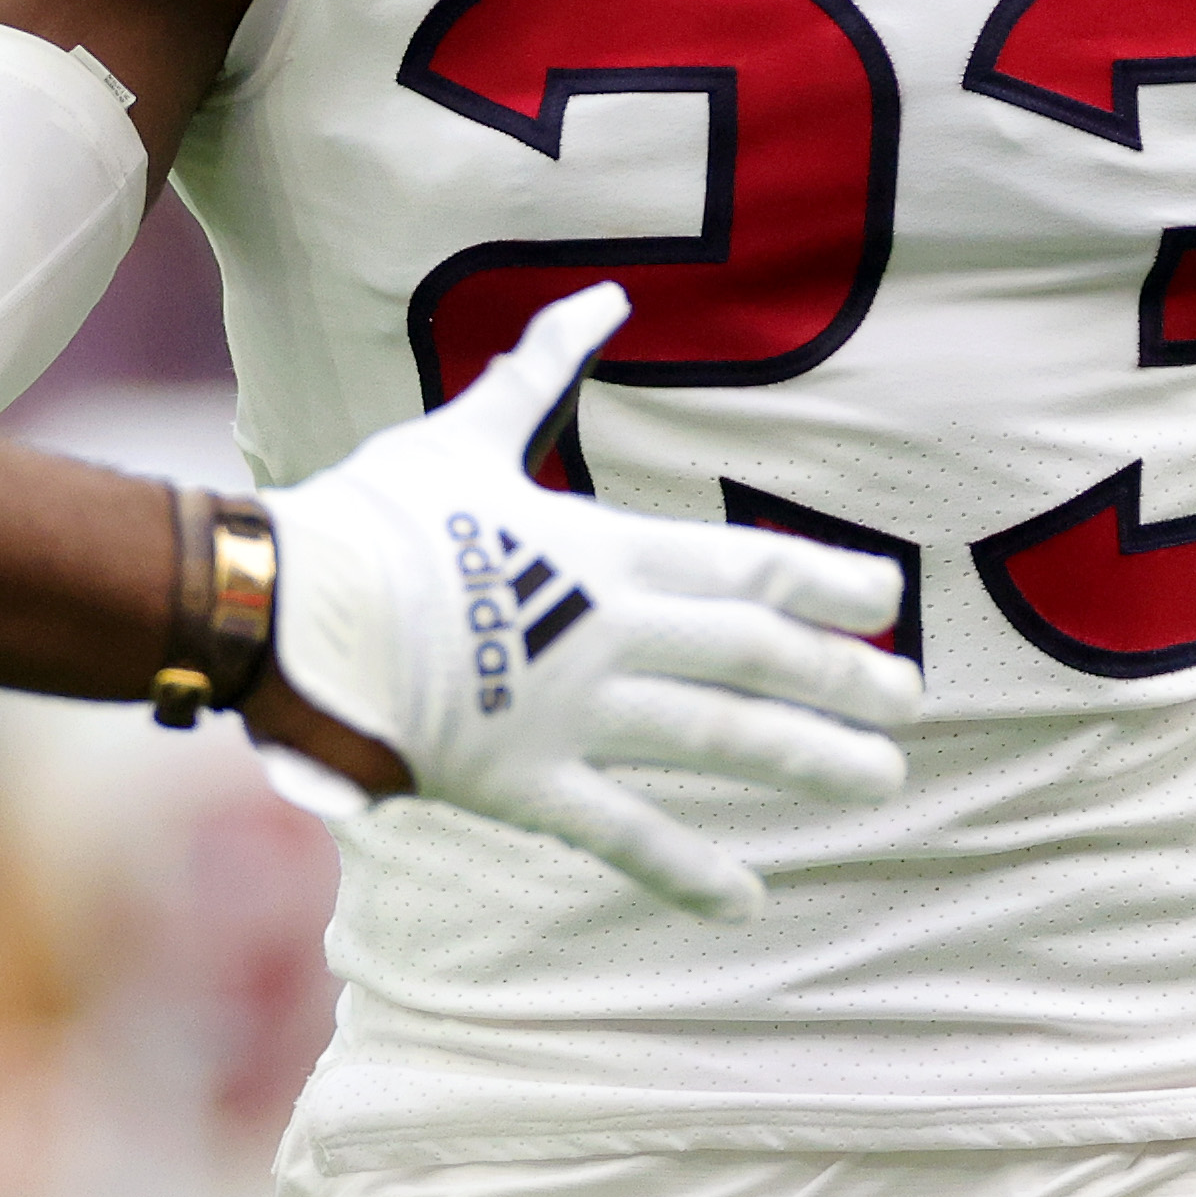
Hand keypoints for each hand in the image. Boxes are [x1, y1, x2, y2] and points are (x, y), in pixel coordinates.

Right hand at [253, 283, 920, 917]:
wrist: (285, 603)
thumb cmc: (369, 513)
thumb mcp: (464, 429)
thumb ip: (540, 371)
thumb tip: (601, 296)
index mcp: (597, 546)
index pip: (740, 562)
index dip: (823, 580)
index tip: (887, 599)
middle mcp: (607, 628)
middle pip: (753, 651)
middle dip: (840, 675)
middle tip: (911, 701)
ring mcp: (572, 709)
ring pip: (718, 737)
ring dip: (808, 759)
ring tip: (880, 780)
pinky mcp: (525, 780)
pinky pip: (622, 832)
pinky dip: (687, 869)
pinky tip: (747, 900)